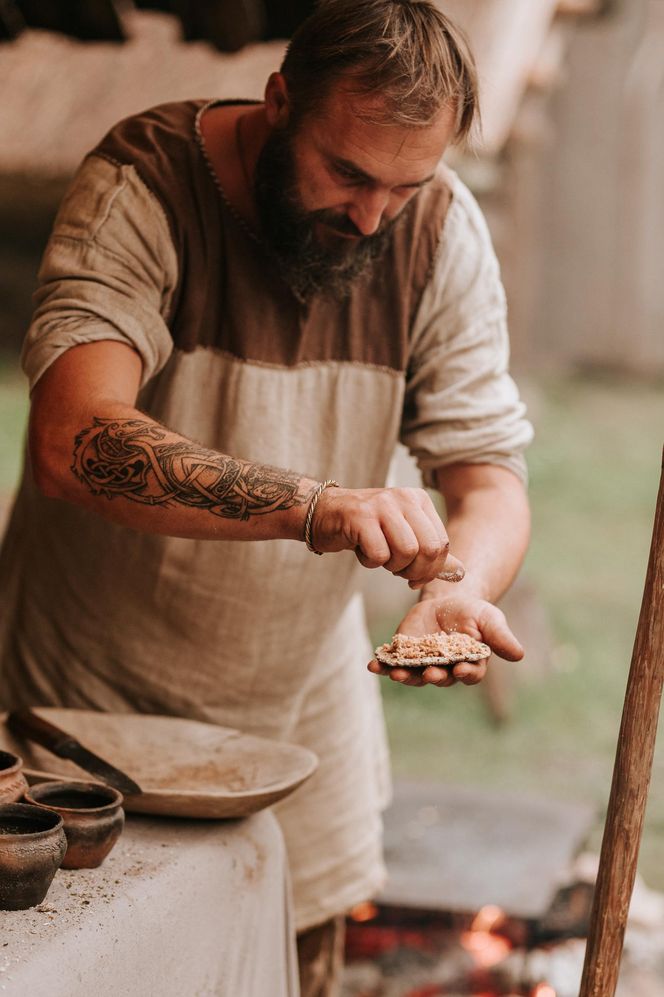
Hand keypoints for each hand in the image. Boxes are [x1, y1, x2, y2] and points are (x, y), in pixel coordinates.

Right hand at [312, 486, 462, 586]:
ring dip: (392, 566)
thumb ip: (432, 554)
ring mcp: (382, 505)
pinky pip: (379, 554)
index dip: (430, 569)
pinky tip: (362, 549)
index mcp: (420, 500)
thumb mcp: (404, 536)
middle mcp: (404, 497)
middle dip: (414, 570)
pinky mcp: (360, 516)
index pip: (442, 544)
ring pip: (407, 552)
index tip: (412, 575)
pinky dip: (370, 562)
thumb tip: (460, 573)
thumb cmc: (368, 529)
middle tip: (396, 570)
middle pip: (429, 549)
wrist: (325, 514)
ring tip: (379, 556)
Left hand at [368, 595, 523, 687]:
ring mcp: (423, 664)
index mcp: (470, 664)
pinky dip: (383, 666)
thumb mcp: (489, 619)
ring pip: (414, 675)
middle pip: (440, 678)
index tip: (460, 668)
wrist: (447, 600)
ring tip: (395, 675)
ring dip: (404, 676)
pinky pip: (393, 663)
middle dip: (433, 677)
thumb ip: (500, 637)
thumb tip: (520, 655)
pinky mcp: (405, 655)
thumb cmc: (473, 612)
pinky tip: (373, 664)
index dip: (465, 672)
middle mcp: (446, 669)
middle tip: (428, 673)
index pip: (470, 673)